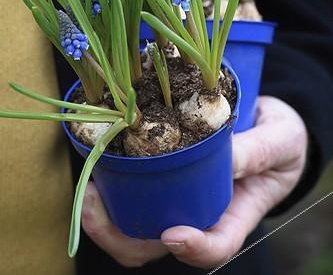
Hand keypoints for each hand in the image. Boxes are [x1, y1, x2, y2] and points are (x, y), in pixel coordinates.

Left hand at [81, 96, 307, 268]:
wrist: (267, 124)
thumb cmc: (281, 140)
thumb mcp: (280, 141)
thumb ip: (255, 152)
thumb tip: (221, 159)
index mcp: (237, 211)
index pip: (217, 245)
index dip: (196, 249)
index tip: (174, 235)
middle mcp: (202, 211)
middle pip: (160, 245)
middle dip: (122, 236)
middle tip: (95, 205)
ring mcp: (181, 196)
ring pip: (138, 225)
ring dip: (107, 216)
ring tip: (88, 187)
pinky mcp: (165, 175)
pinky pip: (135, 191)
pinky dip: (112, 185)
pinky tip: (99, 163)